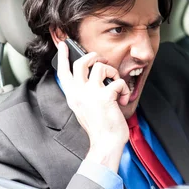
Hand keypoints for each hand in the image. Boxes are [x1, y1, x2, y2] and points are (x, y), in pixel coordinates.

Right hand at [56, 41, 130, 171]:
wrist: (106, 143)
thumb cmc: (100, 129)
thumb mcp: (84, 110)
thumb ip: (84, 95)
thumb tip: (93, 81)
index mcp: (73, 96)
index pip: (63, 72)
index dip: (63, 56)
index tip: (64, 45)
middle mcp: (79, 93)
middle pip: (80, 63)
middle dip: (93, 56)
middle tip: (102, 61)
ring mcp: (91, 94)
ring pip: (100, 66)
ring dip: (113, 71)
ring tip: (117, 84)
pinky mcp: (105, 97)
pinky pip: (117, 81)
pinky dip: (125, 89)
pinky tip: (124, 99)